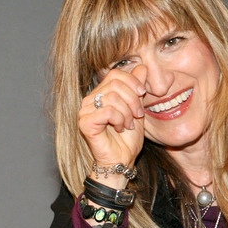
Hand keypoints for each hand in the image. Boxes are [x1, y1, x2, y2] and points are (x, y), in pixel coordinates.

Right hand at [78, 65, 146, 183]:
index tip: (142, 94)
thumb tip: (142, 67)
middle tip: (137, 115)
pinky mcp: (84, 122)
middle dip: (132, 99)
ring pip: (112, 97)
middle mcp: (89, 100)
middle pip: (115, 84)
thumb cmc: (127, 139)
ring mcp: (85, 111)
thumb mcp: (137, 109)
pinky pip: (107, 111)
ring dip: (127, 112)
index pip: (115, 74)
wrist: (121, 160)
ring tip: (128, 124)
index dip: (132, 81)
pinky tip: (120, 128)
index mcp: (100, 94)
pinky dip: (119, 119)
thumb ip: (137, 89)